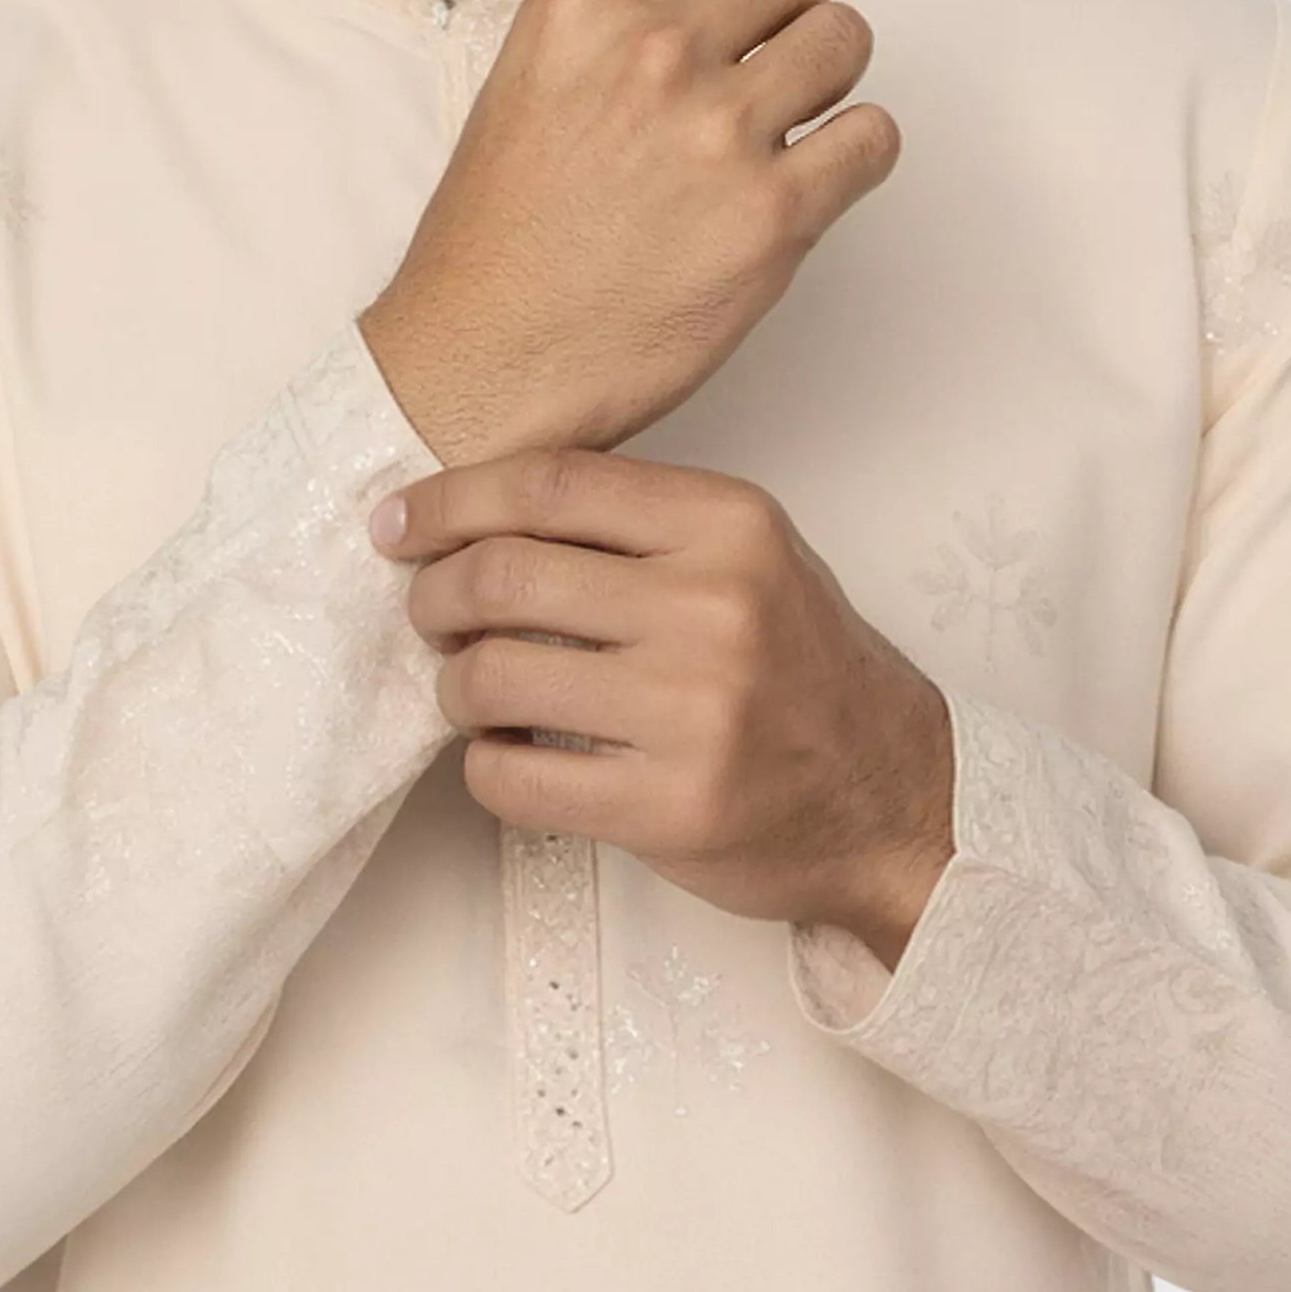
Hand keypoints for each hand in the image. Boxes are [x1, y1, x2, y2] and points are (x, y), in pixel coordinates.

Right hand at [358, 0, 896, 463]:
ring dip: (829, 74)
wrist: (482, 364)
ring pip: (846, 36)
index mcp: (583, 1)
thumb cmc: (500, 234)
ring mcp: (717, 133)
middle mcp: (651, 50)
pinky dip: (855, 154)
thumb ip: (616, 9)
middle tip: (766, 63)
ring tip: (785, 121)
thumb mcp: (528, 73)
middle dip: (792, 7)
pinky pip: (874, 138)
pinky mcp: (771, 218)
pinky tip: (807, 179)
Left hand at [370, 447, 956, 962]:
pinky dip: (486, 766)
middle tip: (428, 617)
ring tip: (473, 695)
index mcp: (728, 525)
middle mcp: (713, 608)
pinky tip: (510, 757)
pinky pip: (512, 778)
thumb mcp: (749, 559)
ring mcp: (692, 713)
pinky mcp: (668, 807)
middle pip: (502, 575)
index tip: (398, 525)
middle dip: (433, 598)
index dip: (450, 500)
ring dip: (455, 689)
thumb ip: (635, 526)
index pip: (549, 484)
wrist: (892, 800)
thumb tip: (473, 517)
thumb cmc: (803, 672)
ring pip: (490, 678)